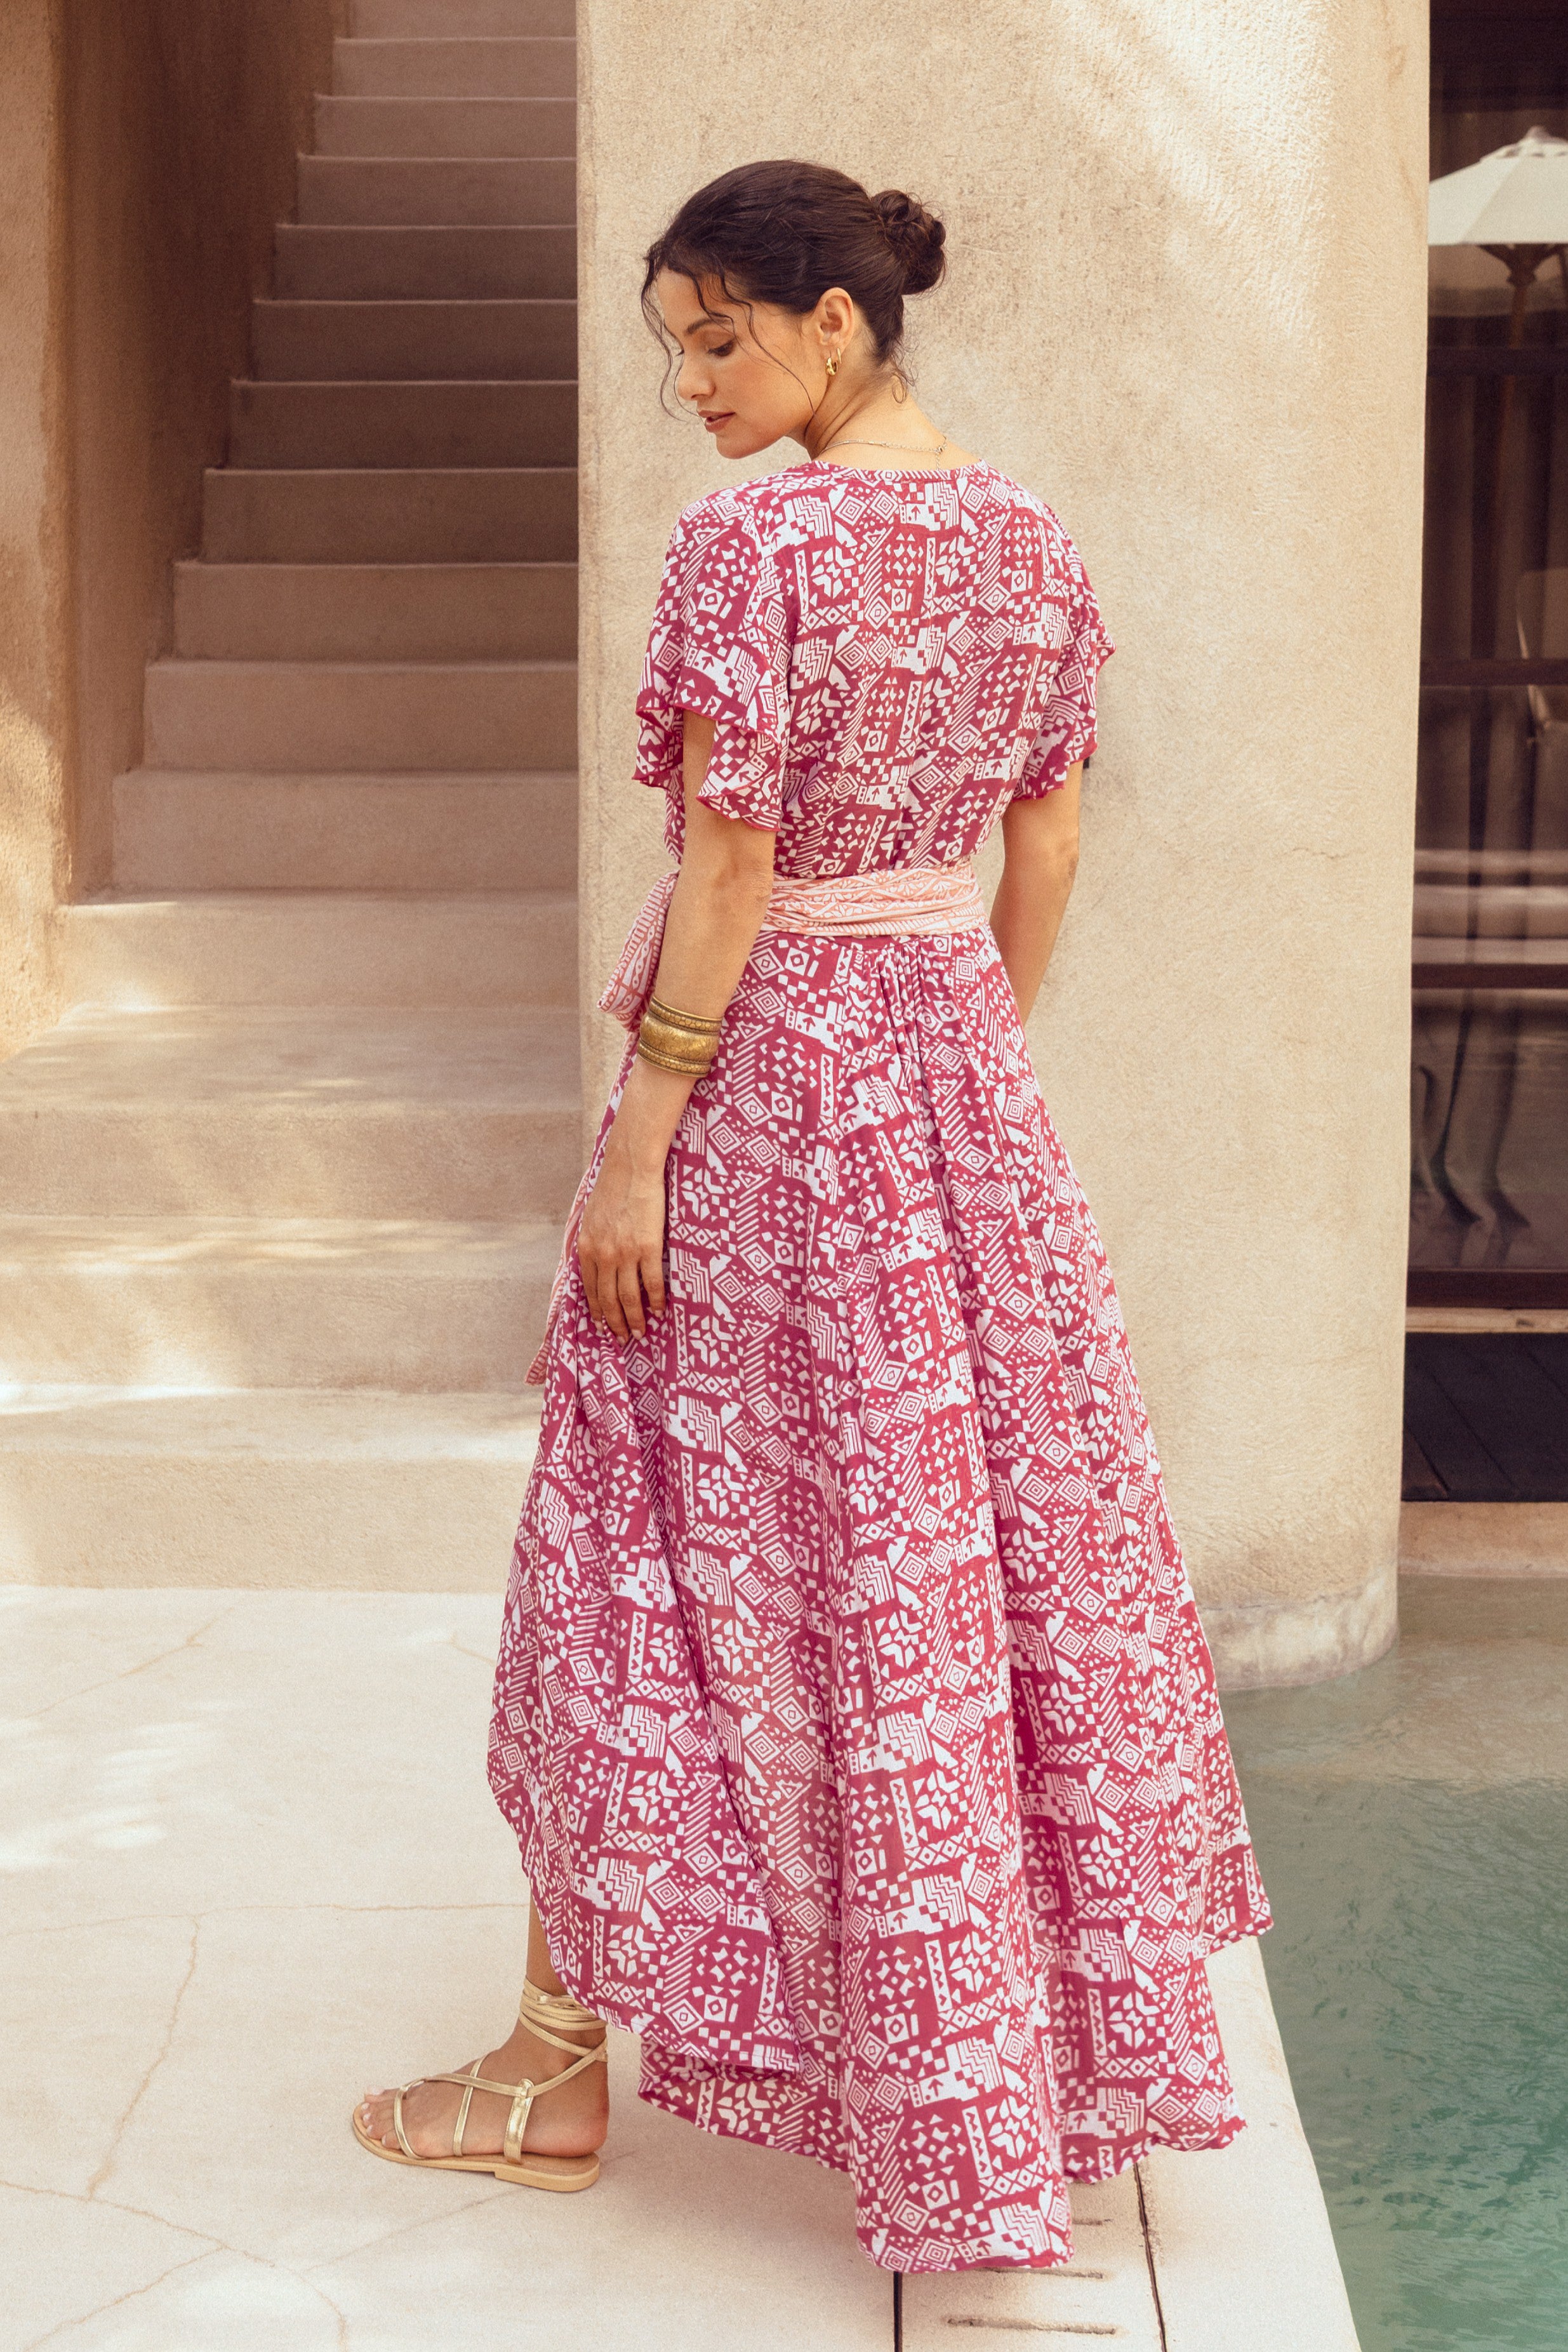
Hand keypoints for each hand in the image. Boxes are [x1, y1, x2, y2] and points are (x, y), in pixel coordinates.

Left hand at [576, 1131, 666, 1341]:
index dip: (597, 1311)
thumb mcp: (591, 1217)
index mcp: (587, 1248)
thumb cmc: (613, 1187)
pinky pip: (651, 1283)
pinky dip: (654, 1300)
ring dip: (634, 1319)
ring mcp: (625, 1253)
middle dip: (614, 1323)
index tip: (601, 1326)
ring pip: (628, 1297)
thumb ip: (592, 1241)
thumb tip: (595, 1259)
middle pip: (608, 1299)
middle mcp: (603, 1255)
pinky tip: (658, 1310)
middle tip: (622, 1338)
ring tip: (640, 1332)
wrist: (631, 1167)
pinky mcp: (648, 1247)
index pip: (590, 1289)